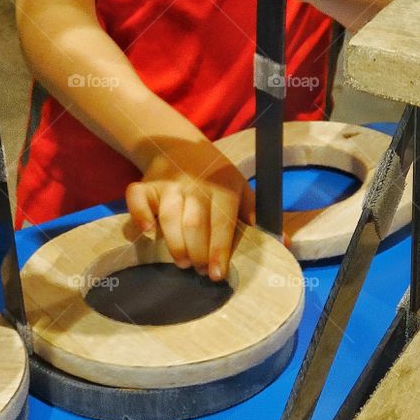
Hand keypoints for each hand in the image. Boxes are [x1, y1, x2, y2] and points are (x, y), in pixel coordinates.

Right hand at [125, 138, 255, 281]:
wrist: (180, 145)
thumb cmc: (216, 175)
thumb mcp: (241, 188)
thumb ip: (257, 215)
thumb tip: (283, 242)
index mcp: (223, 187)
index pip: (222, 222)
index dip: (219, 250)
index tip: (217, 274)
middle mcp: (195, 184)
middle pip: (194, 224)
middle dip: (197, 252)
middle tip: (199, 271)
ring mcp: (169, 184)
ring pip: (168, 216)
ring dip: (174, 243)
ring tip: (182, 262)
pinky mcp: (146, 184)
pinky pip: (136, 199)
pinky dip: (138, 215)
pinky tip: (147, 231)